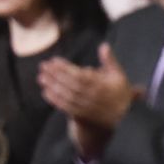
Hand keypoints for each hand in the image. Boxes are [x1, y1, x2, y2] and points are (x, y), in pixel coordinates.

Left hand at [41, 44, 138, 159]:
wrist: (122, 118)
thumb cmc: (119, 93)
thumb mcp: (119, 75)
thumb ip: (109, 60)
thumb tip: (103, 46)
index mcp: (101, 85)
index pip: (79, 75)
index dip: (66, 68)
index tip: (54, 60)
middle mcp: (91, 96)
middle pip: (70, 85)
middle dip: (55, 75)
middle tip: (43, 66)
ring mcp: (85, 107)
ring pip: (66, 96)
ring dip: (52, 86)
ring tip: (41, 77)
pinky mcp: (80, 115)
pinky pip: (65, 107)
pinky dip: (54, 100)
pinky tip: (46, 92)